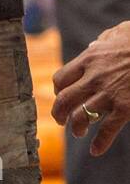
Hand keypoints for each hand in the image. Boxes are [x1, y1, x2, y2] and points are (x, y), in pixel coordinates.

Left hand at [51, 20, 129, 155]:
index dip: (59, 91)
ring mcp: (109, 94)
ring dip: (76, 128)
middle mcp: (94, 77)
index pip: (61, 78)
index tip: (62, 96)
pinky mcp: (125, 109)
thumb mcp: (119, 33)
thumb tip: (94, 45)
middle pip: (65, 100)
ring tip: (79, 132)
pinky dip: (100, 143)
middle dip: (59, 113)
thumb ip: (104, 40)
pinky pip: (107, 131)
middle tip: (60, 120)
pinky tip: (96, 150)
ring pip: (81, 117)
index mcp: (90, 59)